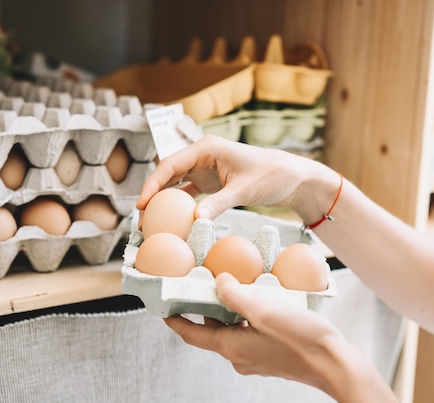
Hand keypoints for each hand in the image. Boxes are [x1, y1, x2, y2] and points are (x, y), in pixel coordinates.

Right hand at [136, 134, 338, 223]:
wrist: (291, 178)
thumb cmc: (272, 176)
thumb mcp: (244, 191)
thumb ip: (219, 204)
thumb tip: (195, 220)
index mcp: (207, 147)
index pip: (170, 164)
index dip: (152, 184)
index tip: (142, 204)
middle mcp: (202, 155)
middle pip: (167, 174)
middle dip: (152, 196)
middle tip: (142, 221)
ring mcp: (205, 168)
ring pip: (175, 184)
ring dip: (163, 202)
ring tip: (151, 224)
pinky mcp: (211, 181)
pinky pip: (187, 192)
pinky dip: (178, 206)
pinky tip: (170, 222)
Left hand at [164, 273, 408, 402]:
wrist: (334, 365)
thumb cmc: (300, 339)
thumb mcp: (264, 310)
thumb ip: (235, 296)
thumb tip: (218, 282)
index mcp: (230, 346)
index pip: (192, 333)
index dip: (175, 320)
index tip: (163, 308)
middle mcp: (239, 356)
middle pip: (211, 330)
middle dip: (203, 308)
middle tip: (200, 284)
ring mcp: (255, 358)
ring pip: (232, 330)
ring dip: (229, 310)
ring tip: (233, 285)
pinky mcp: (270, 356)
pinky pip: (250, 333)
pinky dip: (247, 317)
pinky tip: (260, 300)